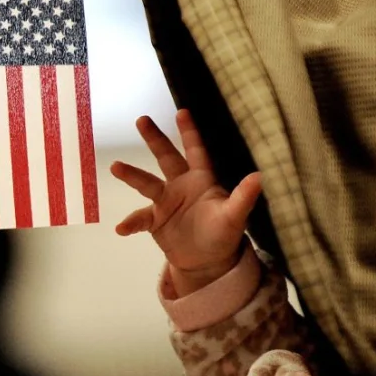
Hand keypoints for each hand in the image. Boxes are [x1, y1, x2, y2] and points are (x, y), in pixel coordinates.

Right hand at [111, 109, 261, 295]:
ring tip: (116, 167)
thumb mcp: (235, 216)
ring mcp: (165, 202)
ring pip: (147, 183)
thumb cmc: (223, 234)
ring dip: (132, 175)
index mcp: (201, 179)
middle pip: (166, 157)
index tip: (182, 112)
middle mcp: (180, 185)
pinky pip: (140, 219)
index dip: (189, 132)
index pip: (195, 151)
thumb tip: (259, 177)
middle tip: (142, 119)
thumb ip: (244, 196)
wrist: (206, 262)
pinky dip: (131, 222)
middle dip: (154, 138)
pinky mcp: (154, 221)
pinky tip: (122, 229)